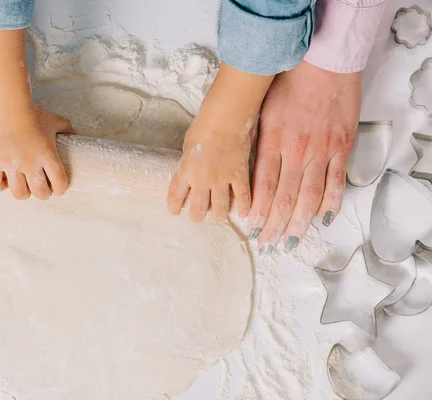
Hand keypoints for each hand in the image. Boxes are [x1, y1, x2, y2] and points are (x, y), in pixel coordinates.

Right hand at [0, 106, 74, 199]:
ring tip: (22, 186)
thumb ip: (65, 127)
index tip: (58, 188)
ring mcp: (11, 164)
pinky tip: (4, 180)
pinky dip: (0, 186)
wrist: (6, 105)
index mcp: (47, 155)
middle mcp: (30, 163)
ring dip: (23, 192)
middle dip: (42, 193)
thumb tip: (76, 132)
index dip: (60, 188)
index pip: (60, 182)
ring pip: (19, 193)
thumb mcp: (53, 120)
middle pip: (40, 193)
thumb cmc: (31, 113)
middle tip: (40, 188)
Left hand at [168, 115, 251, 221]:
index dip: (174, 207)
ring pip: (220, 208)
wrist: (224, 121)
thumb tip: (190, 171)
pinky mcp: (239, 176)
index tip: (176, 211)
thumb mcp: (188, 147)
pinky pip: (242, 197)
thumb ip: (188, 163)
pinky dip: (244, 207)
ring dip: (219, 215)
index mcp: (185, 171)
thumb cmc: (203, 128)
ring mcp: (221, 179)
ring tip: (219, 215)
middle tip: (199, 215)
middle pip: (198, 209)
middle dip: (198, 216)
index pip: (175, 196)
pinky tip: (243, 213)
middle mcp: (201, 180)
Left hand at [250, 61, 360, 254]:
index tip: (252, 230)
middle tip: (268, 245)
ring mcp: (320, 151)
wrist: (322, 63)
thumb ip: (254, 140)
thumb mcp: (261, 111)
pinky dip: (330, 202)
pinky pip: (336, 181)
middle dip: (274, 226)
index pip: (261, 188)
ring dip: (299, 222)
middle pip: (283, 198)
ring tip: (291, 241)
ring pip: (309, 196)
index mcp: (272, 143)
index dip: (257, 213)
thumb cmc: (287, 84)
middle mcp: (295, 152)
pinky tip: (323, 219)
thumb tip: (242, 166)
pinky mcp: (341, 147)